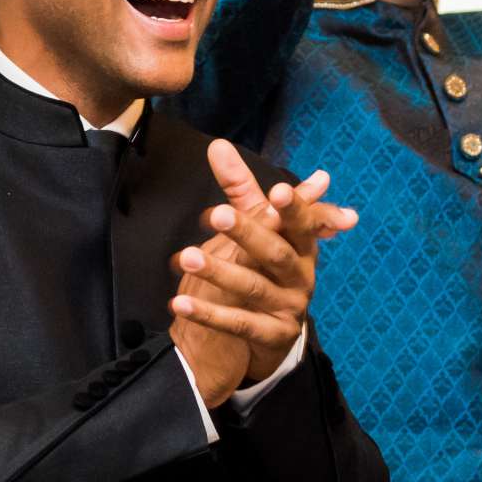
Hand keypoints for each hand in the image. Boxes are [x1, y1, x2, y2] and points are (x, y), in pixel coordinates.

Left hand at [169, 142, 357, 392]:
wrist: (272, 334)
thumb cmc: (265, 267)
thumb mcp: (257, 227)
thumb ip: (239, 189)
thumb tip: (217, 145)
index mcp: (302, 245)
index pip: (302, 222)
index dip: (293, 207)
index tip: (278, 190)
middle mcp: (301, 275)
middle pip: (276, 252)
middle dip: (248, 232)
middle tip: (217, 214)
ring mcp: (289, 307)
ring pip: (253, 287)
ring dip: (219, 272)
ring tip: (187, 258)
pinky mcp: (273, 336)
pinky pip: (239, 324)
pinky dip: (208, 314)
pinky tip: (179, 303)